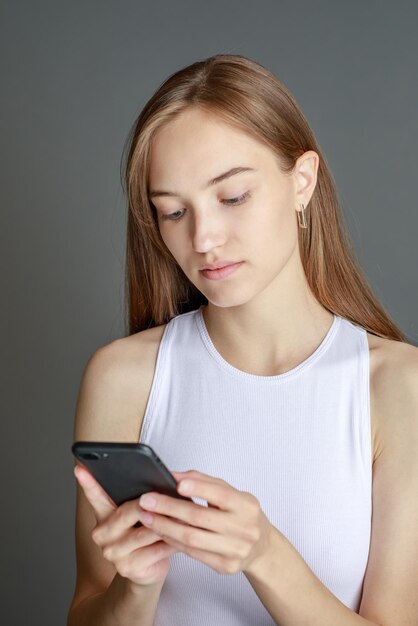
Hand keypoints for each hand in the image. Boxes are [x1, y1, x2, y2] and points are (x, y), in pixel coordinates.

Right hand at [74, 464, 178, 587]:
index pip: (96, 496)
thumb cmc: (145, 534)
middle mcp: (103, 534)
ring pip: (144, 532)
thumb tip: (158, 483)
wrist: (147, 571)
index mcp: (104, 516)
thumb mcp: (139, 515)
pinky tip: (182, 535)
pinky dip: (172, 541)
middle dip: (148, 504)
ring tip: (182, 514)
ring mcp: (114, 553)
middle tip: (163, 495)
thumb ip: (140, 500)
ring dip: (166, 523)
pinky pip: (155, 550)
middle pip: (126, 513)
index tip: (80, 468)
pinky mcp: (129, 568)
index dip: (88, 483)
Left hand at [137, 469, 273, 574]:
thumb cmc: (241, 513)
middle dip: (169, 508)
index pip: (220, 495)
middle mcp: (244, 529)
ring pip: (192, 538)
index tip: (176, 483)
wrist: (261, 547)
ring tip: (147, 517)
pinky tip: (160, 531)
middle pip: (200, 518)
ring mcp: (235, 550)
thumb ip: (204, 482)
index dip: (198, 488)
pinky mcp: (224, 566)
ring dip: (165, 526)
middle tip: (147, 500)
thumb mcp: (231, 493)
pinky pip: (192, 553)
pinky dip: (173, 541)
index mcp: (247, 506)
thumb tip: (173, 475)